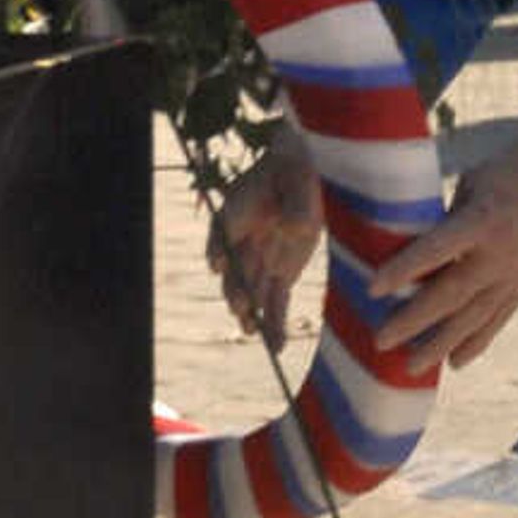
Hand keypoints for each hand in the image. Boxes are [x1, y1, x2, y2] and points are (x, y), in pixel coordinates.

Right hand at [208, 139, 322, 352]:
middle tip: (241, 306)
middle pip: (233, 270)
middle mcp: (242, 242)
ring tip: (254, 332)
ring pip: (251, 292)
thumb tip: (294, 229)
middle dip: (235, 290)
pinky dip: (275, 324)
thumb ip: (297, 204)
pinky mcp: (281, 274)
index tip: (218, 264)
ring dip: (251, 313)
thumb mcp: (299, 179)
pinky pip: (275, 302)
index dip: (218, 249)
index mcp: (236, 212)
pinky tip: (277, 346)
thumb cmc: (294, 172)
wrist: (299, 176)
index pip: (222, 232)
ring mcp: (259, 260)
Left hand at [372, 132, 517, 368]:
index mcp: (483, 219)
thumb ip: (446, 221)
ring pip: (474, 318)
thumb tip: (408, 251)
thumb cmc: (510, 170)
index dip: (404, 270)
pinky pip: (498, 319)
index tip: (372, 289)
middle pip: (452, 294)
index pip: (436, 250)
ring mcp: (517, 273)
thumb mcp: (473, 185)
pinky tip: (455, 363)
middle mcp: (501, 253)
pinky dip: (475, 343)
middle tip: (379, 342)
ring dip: (440, 345)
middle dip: (413, 321)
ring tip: (410, 368)